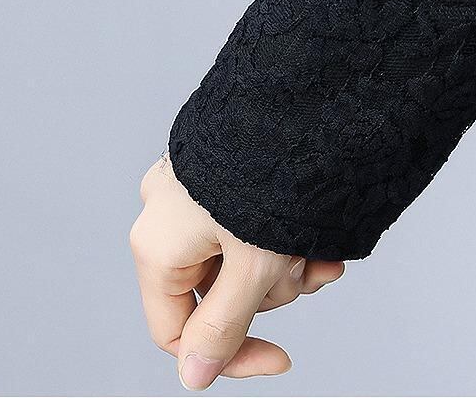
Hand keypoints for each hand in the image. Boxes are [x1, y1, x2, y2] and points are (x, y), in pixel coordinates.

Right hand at [130, 155, 344, 389]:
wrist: (303, 105)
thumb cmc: (271, 178)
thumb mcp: (252, 266)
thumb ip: (222, 325)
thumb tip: (193, 377)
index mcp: (157, 244)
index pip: (176, 330)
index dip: (230, 354)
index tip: (281, 357)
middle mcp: (168, 218)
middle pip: (217, 295)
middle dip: (270, 293)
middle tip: (307, 273)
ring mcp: (197, 196)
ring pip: (239, 264)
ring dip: (285, 266)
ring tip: (318, 247)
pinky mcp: (226, 180)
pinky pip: (249, 229)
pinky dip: (284, 239)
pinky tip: (317, 235)